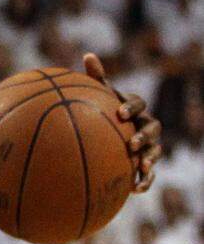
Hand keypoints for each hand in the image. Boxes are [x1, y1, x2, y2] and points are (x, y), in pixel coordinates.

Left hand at [83, 53, 162, 191]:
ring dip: (149, 158)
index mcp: (135, 107)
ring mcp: (150, 144)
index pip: (139, 103)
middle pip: (153, 129)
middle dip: (144, 136)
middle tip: (132, 142)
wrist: (112, 132)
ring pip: (156, 151)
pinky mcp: (147, 162)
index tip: (119, 113)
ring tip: (140, 165)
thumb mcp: (100, 94)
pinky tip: (135, 189)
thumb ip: (96, 77)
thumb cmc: (105, 108)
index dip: (131, 107)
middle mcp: (146, 125)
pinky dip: (146, 180)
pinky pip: (151, 173)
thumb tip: (88, 54)